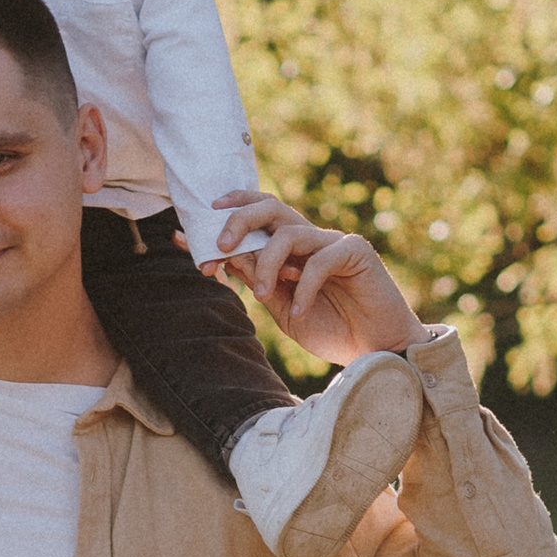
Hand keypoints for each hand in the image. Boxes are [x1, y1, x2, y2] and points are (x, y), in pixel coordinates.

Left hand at [211, 190, 430, 367]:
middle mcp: (307, 239)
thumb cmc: (330, 329)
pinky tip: (299, 309)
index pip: (251, 222)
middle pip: (269, 206)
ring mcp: (332, 242)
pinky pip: (321, 258)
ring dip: (267, 262)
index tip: (182, 235)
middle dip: (238, 221)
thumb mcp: (280, 307)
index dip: (217, 223)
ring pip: (289, 231)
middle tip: (219, 247)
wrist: (374, 351)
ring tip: (262, 294)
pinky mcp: (356, 253)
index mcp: (287, 250)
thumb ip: (257, 279)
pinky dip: (304, 284)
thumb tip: (222, 257)